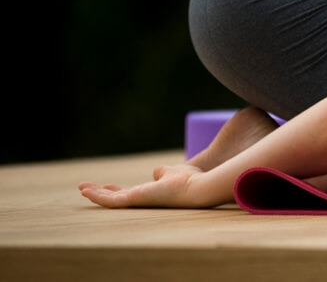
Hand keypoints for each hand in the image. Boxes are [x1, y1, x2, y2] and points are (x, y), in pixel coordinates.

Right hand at [78, 163, 218, 208]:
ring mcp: (138, 201)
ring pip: (112, 201)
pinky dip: (97, 196)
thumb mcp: (172, 172)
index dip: (117, 189)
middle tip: (86, 189)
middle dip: (102, 193)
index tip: (107, 185)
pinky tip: (85, 191)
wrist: (197, 188)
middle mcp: (143, 200)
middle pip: (117, 198)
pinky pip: (111, 201)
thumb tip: (158, 171)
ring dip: (95, 194)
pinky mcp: (134, 199)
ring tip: (81, 188)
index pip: (130, 193)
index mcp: (151, 193)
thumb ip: (164, 173)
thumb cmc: (190, 180)